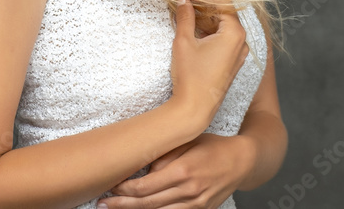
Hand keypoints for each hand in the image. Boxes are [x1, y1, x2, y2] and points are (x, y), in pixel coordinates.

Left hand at [99, 133, 252, 207]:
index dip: (123, 190)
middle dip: (121, 205)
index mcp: (183, 171)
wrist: (242, 162)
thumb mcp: (187, 141)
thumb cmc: (213, 146)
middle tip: (102, 204)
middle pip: (146, 205)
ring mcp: (195, 205)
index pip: (144, 187)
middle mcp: (188, 191)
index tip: (110, 186)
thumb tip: (143, 169)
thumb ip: (164, 154)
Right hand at [168, 0, 248, 133]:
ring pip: (224, 25)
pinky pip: (224, 38)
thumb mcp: (184, 42)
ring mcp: (239, 53)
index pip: (222, 2)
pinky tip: (194, 27)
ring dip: (207, 17)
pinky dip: (210, 30)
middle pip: (225, 12)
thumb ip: (185, 17)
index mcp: (235, 33)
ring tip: (187, 10)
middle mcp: (242, 42)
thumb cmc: (191, 77)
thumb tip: (183, 0)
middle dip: (204, 4)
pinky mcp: (232, 62)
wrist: (195, 109)